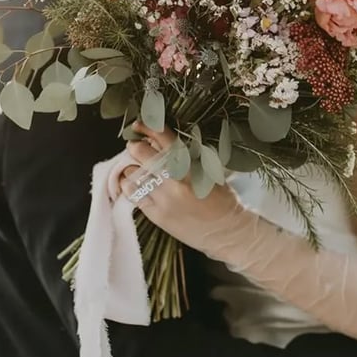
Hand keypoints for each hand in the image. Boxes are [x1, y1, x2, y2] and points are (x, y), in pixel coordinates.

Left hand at [120, 123, 238, 238]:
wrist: (226, 231)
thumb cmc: (221, 198)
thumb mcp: (208, 169)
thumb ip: (186, 154)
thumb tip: (158, 140)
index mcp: (190, 162)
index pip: (162, 137)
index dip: (147, 127)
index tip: (139, 125)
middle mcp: (175, 178)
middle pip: (141, 152)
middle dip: (135, 147)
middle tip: (135, 147)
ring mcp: (163, 197)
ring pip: (132, 173)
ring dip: (131, 167)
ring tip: (137, 168)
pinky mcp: (156, 214)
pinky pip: (132, 194)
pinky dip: (130, 186)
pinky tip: (135, 185)